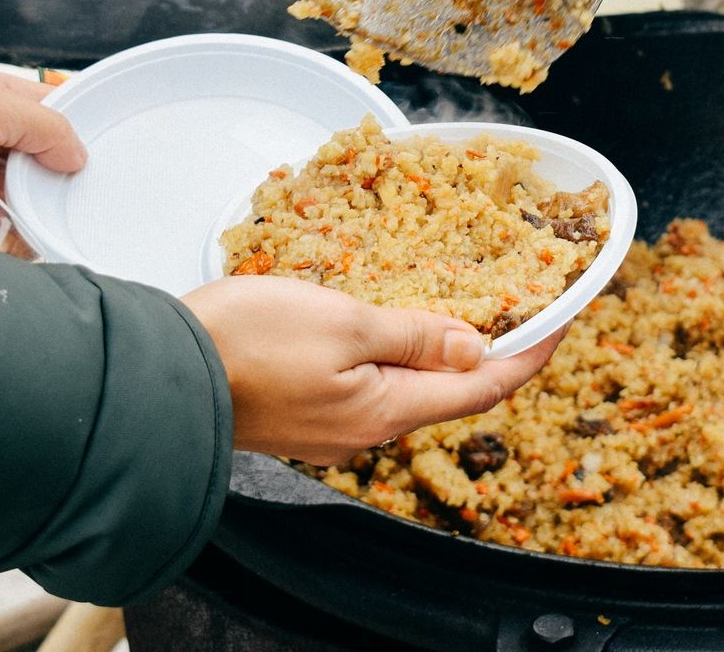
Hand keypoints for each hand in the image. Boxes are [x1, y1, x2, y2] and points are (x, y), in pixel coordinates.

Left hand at [0, 71, 84, 244]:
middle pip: (56, 163)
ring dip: (55, 212)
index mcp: (1, 105)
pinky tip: (49, 245)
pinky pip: (16, 239)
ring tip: (75, 221)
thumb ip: (42, 126)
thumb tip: (78, 156)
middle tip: (95, 191)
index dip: (85, 127)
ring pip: (41, 202)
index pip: (59, 112)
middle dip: (75, 176)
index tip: (114, 148)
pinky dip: (34, 243)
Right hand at [184, 277, 565, 463]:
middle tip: (514, 298)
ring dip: (437, 342)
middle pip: (449, 387)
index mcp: (388, 408)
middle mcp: (367, 427)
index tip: (563, 318)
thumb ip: (415, 335)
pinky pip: (367, 379)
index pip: (484, 385)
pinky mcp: (304, 410)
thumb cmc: (247, 343)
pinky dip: (391, 347)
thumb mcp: (346, 322)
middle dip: (487, 345)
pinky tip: (384, 316)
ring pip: (406, 381)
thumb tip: (476, 346)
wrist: (159, 376)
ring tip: (455, 296)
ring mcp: (333, 424)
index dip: (531, 351)